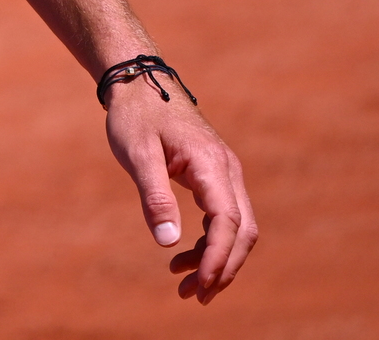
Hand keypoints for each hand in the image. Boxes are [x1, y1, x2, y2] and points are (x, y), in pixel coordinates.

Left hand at [104, 79, 258, 303]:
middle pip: (242, 231)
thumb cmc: (135, 116)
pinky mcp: (214, 177)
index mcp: (211, 164)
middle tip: (194, 296)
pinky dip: (209, 242)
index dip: (218, 257)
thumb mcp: (137, 154)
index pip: (228, 222)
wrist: (140, 83)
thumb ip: (154, 196)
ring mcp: (224, 174)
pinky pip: (223, 218)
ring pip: (236, 228)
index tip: (200, 284)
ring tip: (184, 284)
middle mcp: (227, 171)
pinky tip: (182, 256)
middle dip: (222, 267)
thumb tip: (168, 243)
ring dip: (216, 259)